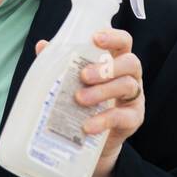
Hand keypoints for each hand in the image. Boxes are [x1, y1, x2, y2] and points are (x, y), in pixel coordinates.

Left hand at [35, 27, 143, 176]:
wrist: (92, 139)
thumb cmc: (84, 102)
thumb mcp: (73, 81)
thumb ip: (61, 63)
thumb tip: (42, 45)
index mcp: (116, 61)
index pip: (124, 42)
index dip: (113, 37)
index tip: (96, 38)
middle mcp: (130, 76)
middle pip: (130, 63)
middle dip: (106, 68)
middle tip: (83, 75)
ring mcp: (135, 98)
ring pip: (127, 86)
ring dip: (102, 91)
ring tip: (80, 99)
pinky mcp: (134, 119)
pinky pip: (122, 117)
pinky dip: (103, 120)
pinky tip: (87, 125)